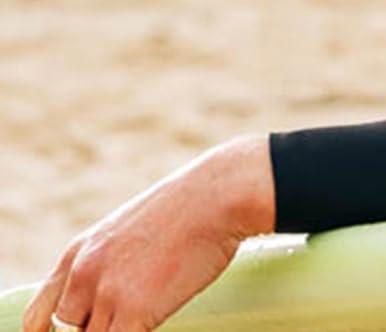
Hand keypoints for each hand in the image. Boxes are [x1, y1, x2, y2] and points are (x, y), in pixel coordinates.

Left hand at [22, 135, 274, 331]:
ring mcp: (106, 293)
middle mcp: (82, 274)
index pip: (38, 317)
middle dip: (95, 329)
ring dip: (118, 329)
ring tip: (147, 314)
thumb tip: (117, 288)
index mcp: (78, 253)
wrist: (220, 193)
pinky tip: (154, 324)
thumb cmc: (191, 207)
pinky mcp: (132, 311)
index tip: (81, 329)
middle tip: (123, 318)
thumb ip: (111, 261)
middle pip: (67, 331)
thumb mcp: (132, 229)